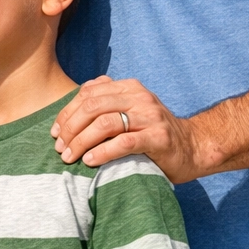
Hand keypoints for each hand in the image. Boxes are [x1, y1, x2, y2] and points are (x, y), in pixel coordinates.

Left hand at [51, 76, 210, 182]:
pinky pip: (124, 143)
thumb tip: (68, 111)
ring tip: (70, 157)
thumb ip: (106, 104)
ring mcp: (150, 116)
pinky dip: (102, 152)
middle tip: (60, 148)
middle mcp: (139, 97)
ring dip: (81, 141)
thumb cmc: (153, 132)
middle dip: (70, 128)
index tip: (55, 133)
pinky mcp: (158, 138)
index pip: (88, 94)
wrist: (193, 148)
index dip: (67, 113)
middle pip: (92, 107)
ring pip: (105, 123)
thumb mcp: (130, 110)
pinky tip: (90, 161)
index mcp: (129, 87)